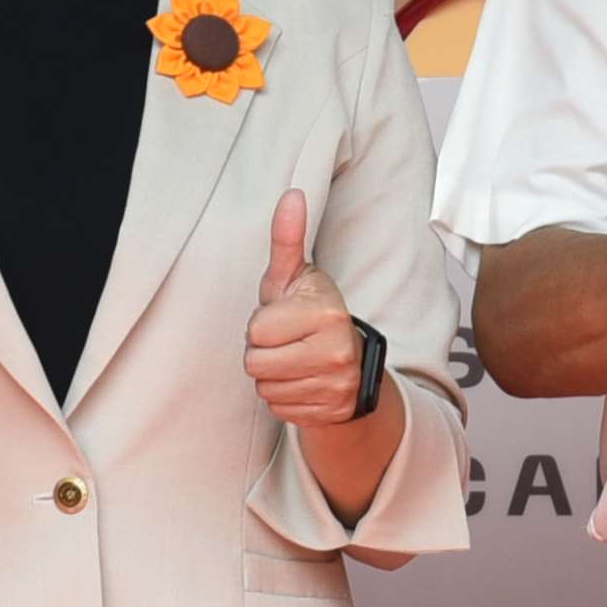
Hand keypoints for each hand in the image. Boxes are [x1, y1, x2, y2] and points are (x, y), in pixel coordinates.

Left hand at [246, 187, 372, 427]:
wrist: (351, 364)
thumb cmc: (311, 314)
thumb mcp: (297, 277)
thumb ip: (287, 239)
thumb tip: (291, 195)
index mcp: (327, 313)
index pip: (256, 330)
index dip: (261, 325)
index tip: (284, 320)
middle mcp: (337, 351)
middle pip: (255, 363)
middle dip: (263, 353)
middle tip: (287, 343)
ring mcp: (336, 385)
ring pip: (265, 389)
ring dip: (272, 377)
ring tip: (295, 361)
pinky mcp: (330, 411)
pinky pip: (279, 408)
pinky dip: (285, 398)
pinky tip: (302, 382)